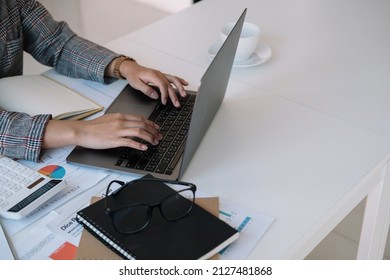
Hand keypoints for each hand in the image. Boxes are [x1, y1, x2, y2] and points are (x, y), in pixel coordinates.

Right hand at [42, 113, 162, 150]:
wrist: (82, 131)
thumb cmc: (94, 127)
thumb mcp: (109, 119)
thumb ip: (121, 121)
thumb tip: (130, 124)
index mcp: (120, 116)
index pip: (140, 118)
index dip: (151, 123)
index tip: (157, 128)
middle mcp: (121, 122)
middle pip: (142, 124)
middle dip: (153, 131)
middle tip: (159, 136)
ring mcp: (118, 131)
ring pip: (139, 132)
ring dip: (149, 137)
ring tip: (155, 142)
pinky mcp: (114, 140)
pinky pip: (130, 142)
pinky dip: (139, 144)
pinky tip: (144, 147)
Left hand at [119, 60, 188, 106]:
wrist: (131, 68)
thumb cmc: (133, 75)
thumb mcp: (136, 84)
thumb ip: (146, 90)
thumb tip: (155, 96)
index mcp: (153, 75)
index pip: (162, 85)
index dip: (165, 94)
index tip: (164, 102)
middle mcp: (158, 74)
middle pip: (169, 85)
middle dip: (174, 95)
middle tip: (177, 104)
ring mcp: (161, 74)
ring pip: (173, 80)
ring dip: (180, 87)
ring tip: (184, 94)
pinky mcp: (162, 75)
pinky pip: (172, 77)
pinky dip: (179, 80)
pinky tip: (185, 83)